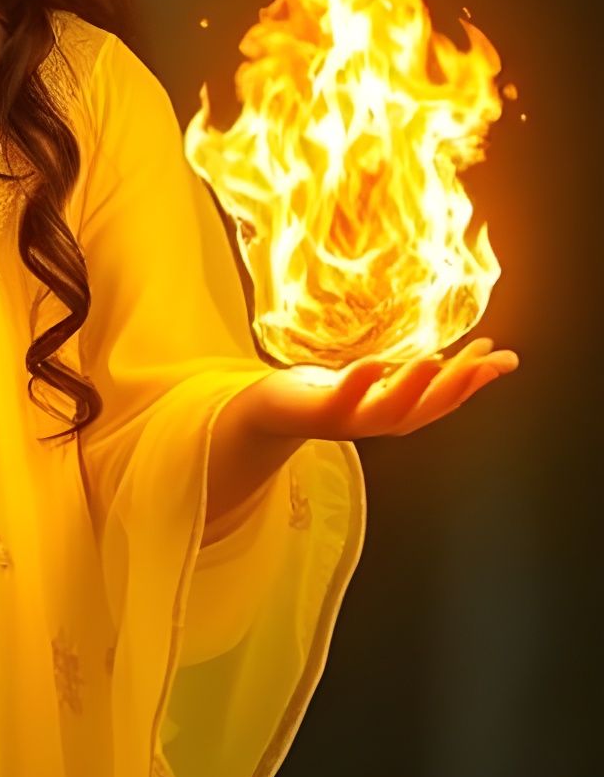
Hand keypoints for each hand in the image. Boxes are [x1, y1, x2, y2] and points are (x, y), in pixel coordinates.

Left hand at [252, 334, 519, 440]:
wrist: (274, 410)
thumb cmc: (334, 390)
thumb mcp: (387, 378)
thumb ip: (429, 370)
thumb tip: (489, 354)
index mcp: (397, 412)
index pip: (444, 402)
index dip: (475, 384)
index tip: (503, 359)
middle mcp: (376, 422)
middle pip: (423, 410)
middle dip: (454, 386)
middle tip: (481, 357)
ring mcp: (347, 419)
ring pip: (387, 413)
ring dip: (412, 388)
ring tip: (434, 361)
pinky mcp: (316, 411)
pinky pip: (339, 402)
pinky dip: (357, 384)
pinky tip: (373, 364)